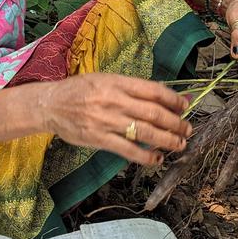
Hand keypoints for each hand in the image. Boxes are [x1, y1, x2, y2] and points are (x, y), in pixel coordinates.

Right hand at [36, 73, 191, 165]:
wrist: (50, 105)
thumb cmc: (79, 90)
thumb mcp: (105, 80)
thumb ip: (132, 88)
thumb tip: (164, 95)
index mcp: (117, 82)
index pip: (153, 91)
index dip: (173, 100)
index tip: (185, 106)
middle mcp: (114, 100)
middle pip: (154, 113)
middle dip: (176, 123)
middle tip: (187, 129)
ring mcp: (106, 120)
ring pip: (145, 131)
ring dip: (167, 140)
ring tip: (180, 144)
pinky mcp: (99, 139)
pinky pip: (128, 150)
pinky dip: (146, 156)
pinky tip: (157, 158)